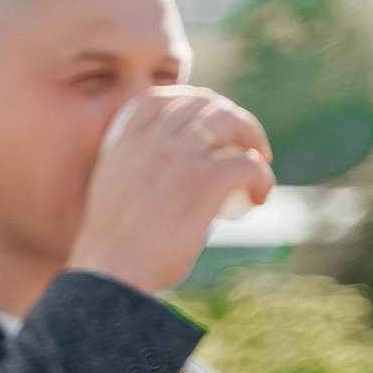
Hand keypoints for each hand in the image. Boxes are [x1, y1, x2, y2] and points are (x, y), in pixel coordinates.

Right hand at [67, 87, 275, 294]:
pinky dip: (262, 178)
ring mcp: (178, 159)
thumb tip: (161, 181)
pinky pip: (248, 165)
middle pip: (203, 103)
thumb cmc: (110, 250)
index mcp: (123, 144)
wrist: (110, 274)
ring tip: (260, 160)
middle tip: (245, 143)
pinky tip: (259, 198)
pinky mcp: (203, 183)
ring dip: (253, 138)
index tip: (209, 120)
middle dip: (231, 117)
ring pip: (230, 122)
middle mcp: (151, 142)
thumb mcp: (109, 196)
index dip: (192, 101)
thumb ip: (131, 176)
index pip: (159, 98)